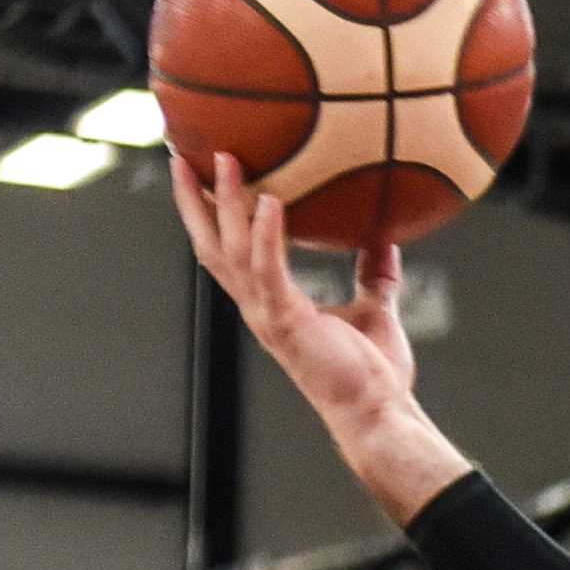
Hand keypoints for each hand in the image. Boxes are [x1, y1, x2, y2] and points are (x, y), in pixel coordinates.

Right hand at [171, 153, 465, 517]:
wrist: (378, 415)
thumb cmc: (375, 375)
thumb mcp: (375, 309)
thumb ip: (374, 272)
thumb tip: (386, 237)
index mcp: (272, 305)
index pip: (230, 253)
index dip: (211, 216)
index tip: (200, 175)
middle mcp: (259, 309)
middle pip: (212, 246)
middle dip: (194, 201)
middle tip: (182, 154)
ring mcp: (268, 316)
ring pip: (231, 250)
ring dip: (225, 203)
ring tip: (224, 158)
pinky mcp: (286, 323)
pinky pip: (269, 269)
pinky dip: (268, 233)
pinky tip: (271, 198)